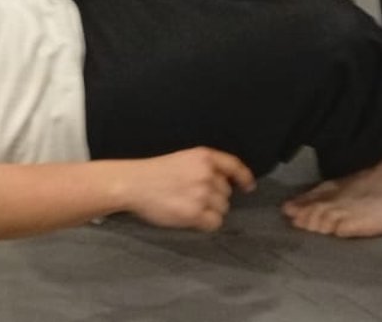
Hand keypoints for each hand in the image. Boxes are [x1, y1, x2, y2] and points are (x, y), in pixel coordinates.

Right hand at [123, 148, 254, 231]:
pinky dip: (206, 224)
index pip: (234, 166)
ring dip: (210, 211)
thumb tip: (224, 184)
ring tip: (188, 207)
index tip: (248, 187)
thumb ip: (204, 167)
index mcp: (204, 157)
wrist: (133, 183)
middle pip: (227, 193)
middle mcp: (206, 173)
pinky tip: (191, 219)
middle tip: (193, 199)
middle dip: (215, 198)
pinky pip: (214, 223)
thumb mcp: (183, 159)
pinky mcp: (195, 212)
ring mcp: (202, 193)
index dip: (244, 177)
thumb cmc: (154, 173)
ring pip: (222, 209)